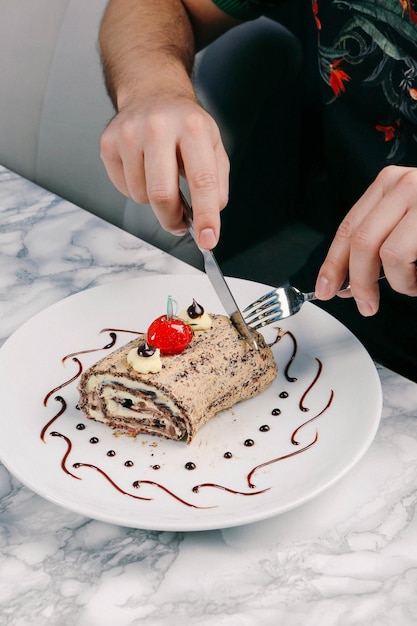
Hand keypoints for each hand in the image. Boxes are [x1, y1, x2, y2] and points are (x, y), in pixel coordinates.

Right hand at [100, 92, 229, 248]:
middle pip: (162, 194)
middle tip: (179, 223)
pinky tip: (143, 168)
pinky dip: (136, 188)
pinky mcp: (109, 142)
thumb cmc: (185, 126)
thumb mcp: (213, 146)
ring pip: (141, 196)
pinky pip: (123, 188)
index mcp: (193, 128)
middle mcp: (159, 126)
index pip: (202, 181)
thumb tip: (210, 214)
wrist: (153, 94)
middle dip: (172, 219)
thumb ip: (217, 183)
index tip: (208, 239)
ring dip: (154, 200)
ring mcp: (129, 133)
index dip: (206, 216)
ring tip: (161, 177)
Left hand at [315, 165, 416, 315]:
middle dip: (358, 282)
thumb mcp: (407, 220)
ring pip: (387, 254)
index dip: (332, 263)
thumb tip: (346, 281)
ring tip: (414, 285)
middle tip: (365, 305)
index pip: (348, 228)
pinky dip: (414, 280)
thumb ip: (377, 242)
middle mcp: (404, 185)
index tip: (324, 288)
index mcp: (390, 184)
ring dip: (398, 282)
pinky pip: (408, 258)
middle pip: (360, 241)